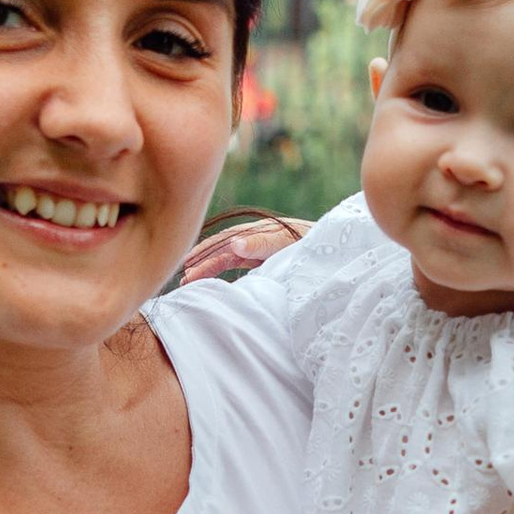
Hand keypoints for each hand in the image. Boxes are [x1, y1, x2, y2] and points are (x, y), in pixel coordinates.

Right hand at [176, 214, 304, 283]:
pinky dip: (221, 272)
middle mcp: (252, 238)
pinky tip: (209, 282)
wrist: (331, 247)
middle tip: (182, 278)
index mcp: (255, 231)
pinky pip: (235, 265)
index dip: (205, 252)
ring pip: (225, 258)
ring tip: (188, 282)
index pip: (223, 242)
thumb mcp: (287, 242)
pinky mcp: (260, 259)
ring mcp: (255, 249)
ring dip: (207, 269)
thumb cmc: (310, 242)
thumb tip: (234, 244)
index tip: (189, 264)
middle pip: (220, 250)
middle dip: (201, 262)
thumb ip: (263, 243)